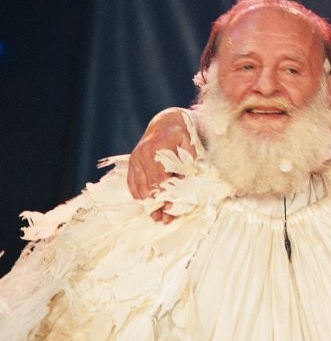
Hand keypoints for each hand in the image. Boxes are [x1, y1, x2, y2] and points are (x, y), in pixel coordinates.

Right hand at [127, 108, 194, 222]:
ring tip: (156, 216)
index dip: (165, 195)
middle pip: (148, 187)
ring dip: (147, 203)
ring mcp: (134, 160)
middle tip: (164, 219)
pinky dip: (138, 195)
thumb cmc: (182, 134)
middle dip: (156, 204)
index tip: (170, 208)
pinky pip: (132, 183)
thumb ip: (186, 163)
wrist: (166, 122)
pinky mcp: (132, 163)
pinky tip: (146, 204)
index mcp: (155, 149)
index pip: (159, 179)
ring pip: (138, 187)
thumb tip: (183, 184)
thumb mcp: (189, 144)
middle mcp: (141, 155)